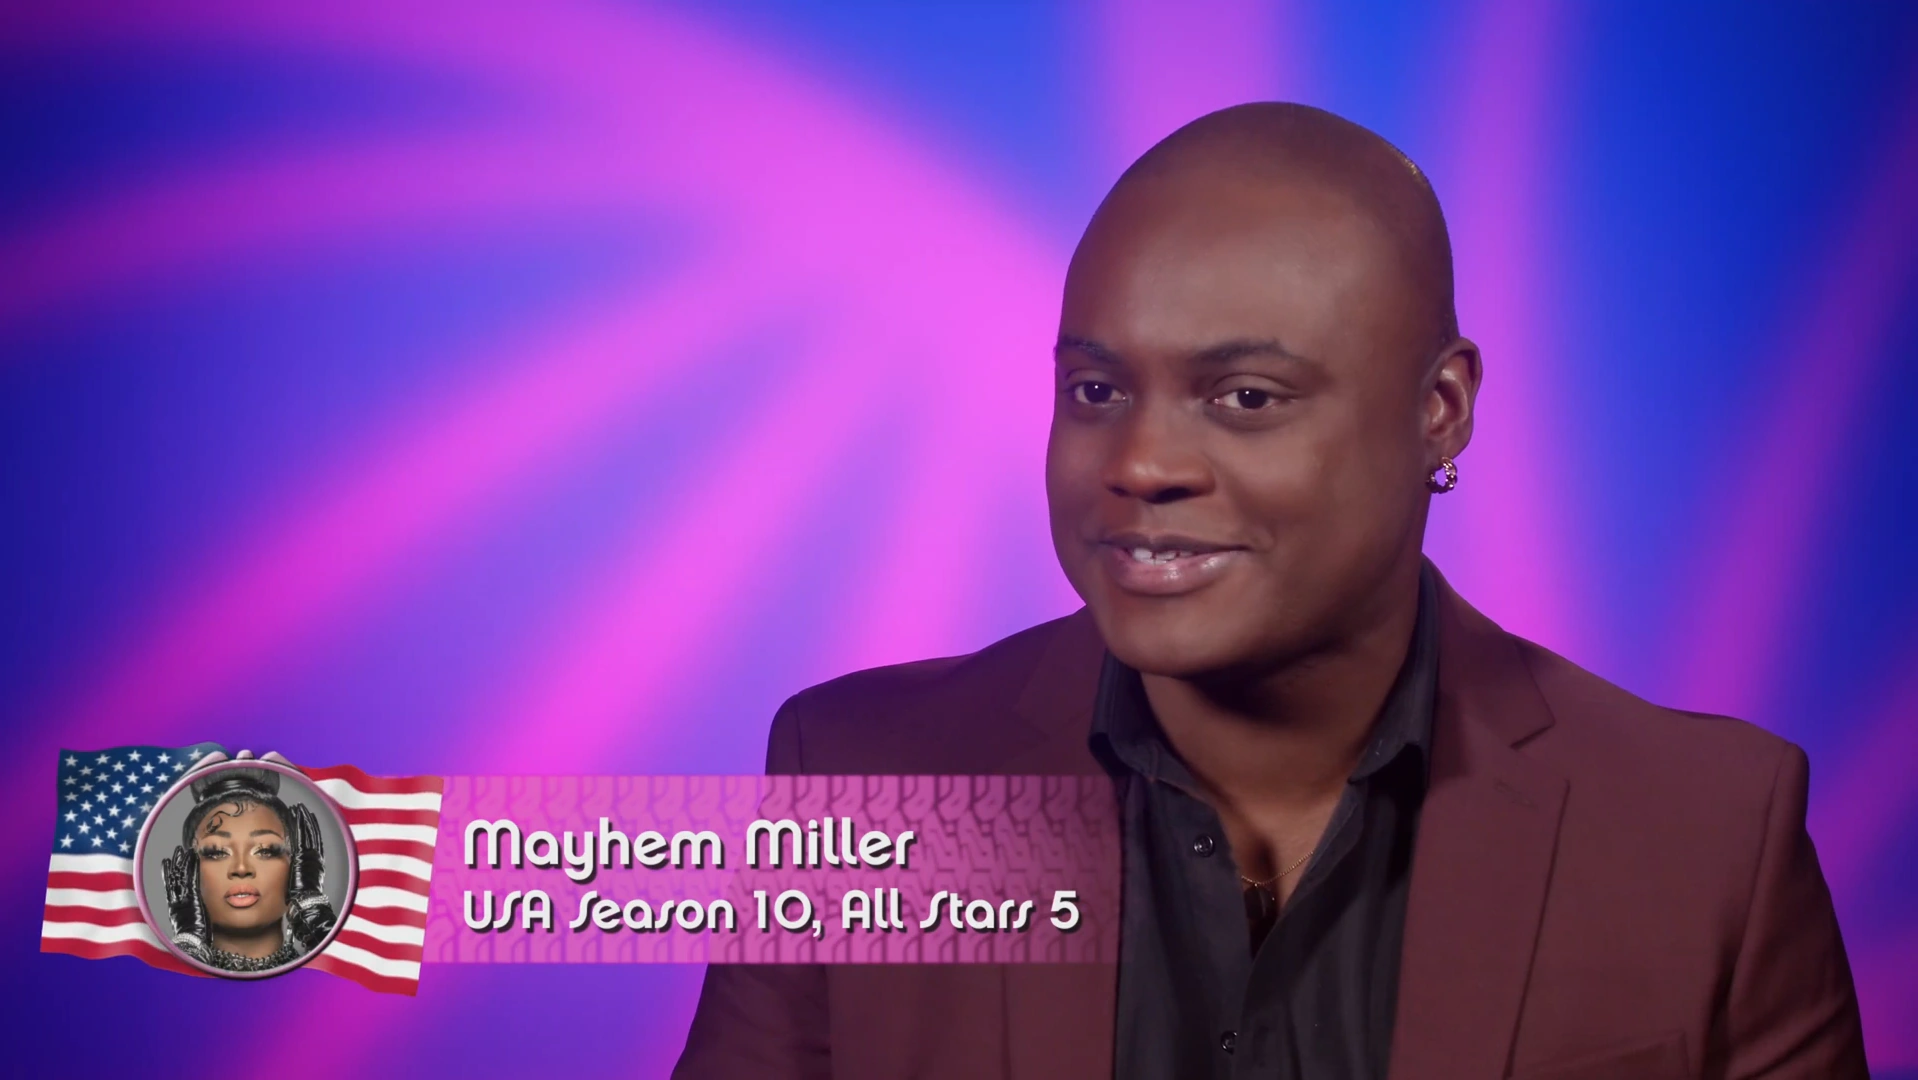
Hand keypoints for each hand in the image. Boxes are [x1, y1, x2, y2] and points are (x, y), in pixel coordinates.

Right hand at [160, 844, 209, 958]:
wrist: (192, 946)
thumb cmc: (194, 941)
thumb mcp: (191, 925)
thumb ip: (191, 915)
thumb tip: (196, 911)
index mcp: (175, 908)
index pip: (172, 886)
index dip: (170, 873)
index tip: (169, 861)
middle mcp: (177, 901)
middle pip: (175, 878)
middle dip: (176, 864)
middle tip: (177, 850)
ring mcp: (183, 900)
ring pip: (181, 877)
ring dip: (182, 862)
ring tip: (181, 849)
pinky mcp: (192, 899)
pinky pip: (192, 880)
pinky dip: (191, 868)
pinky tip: (192, 857)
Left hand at [283, 803, 336, 948]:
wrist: (307, 901)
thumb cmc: (302, 898)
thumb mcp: (300, 884)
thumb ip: (296, 875)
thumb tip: (288, 873)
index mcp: (313, 862)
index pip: (310, 841)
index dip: (307, 828)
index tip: (303, 818)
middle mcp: (313, 856)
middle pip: (309, 833)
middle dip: (305, 821)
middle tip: (300, 808)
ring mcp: (310, 855)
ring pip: (307, 833)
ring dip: (303, 820)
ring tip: (299, 808)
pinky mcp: (304, 855)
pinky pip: (303, 837)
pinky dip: (302, 826)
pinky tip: (299, 817)